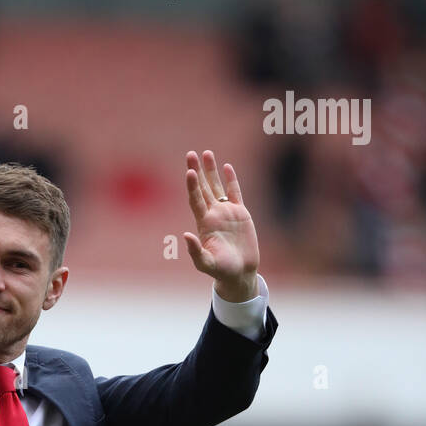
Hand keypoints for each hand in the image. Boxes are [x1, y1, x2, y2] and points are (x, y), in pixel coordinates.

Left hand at [183, 149, 259, 303]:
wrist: (239, 273)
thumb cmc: (221, 271)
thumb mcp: (205, 264)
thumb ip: (195, 251)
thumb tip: (185, 236)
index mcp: (203, 224)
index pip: (195, 200)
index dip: (192, 186)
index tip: (190, 172)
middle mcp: (213, 215)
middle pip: (203, 188)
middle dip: (197, 171)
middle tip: (190, 154)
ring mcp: (226, 212)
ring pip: (216, 186)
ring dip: (211, 171)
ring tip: (207, 153)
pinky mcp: (240, 213)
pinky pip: (234, 192)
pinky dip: (231, 179)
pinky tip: (226, 167)